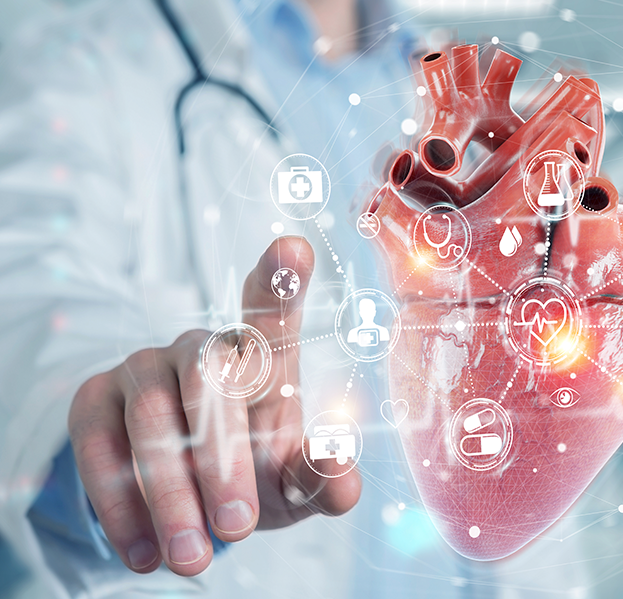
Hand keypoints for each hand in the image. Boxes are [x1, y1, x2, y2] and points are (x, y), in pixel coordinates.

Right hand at [68, 237, 360, 575]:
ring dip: (171, 495)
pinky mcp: (96, 399)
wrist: (187, 497)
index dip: (281, 280)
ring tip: (194, 558)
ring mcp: (145, 367)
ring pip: (152, 418)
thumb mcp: (293, 484)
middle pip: (210, 381)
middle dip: (222, 460)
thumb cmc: (255, 473)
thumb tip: (342, 468)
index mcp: (263, 357)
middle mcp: (203, 348)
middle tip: (236, 528)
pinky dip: (121, 505)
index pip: (271, 310)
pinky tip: (144, 551)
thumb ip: (323, 478)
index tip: (293, 249)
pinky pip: (99, 445)